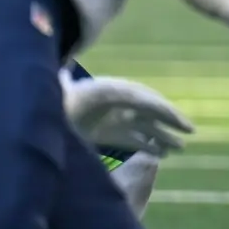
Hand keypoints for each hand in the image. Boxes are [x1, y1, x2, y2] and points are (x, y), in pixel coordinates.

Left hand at [62, 74, 195, 156]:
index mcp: (109, 91)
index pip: (143, 99)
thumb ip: (68, 87)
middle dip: (169, 122)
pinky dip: (148, 145)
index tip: (182, 124)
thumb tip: (68, 74)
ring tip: (179, 148)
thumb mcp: (61, 95)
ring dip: (162, 136)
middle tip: (189, 133)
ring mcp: (113, 118)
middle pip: (148, 111)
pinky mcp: (107, 133)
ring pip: (144, 126)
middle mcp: (115, 103)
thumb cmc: (53, 104)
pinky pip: (134, 138)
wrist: (39, 115)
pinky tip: (161, 155)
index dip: (163, 111)